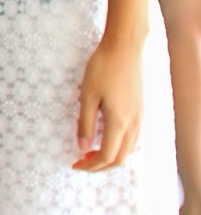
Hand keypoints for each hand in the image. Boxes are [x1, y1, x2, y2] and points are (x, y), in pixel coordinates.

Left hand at [74, 34, 143, 169]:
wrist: (124, 48)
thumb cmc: (102, 68)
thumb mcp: (87, 95)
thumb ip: (85, 124)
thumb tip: (83, 147)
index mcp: (119, 122)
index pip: (107, 156)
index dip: (91, 165)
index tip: (75, 164)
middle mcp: (134, 124)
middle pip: (120, 158)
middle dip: (100, 166)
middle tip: (81, 162)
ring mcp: (140, 118)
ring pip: (129, 150)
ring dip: (110, 157)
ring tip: (90, 153)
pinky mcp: (141, 110)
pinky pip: (133, 139)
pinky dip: (119, 146)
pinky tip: (105, 139)